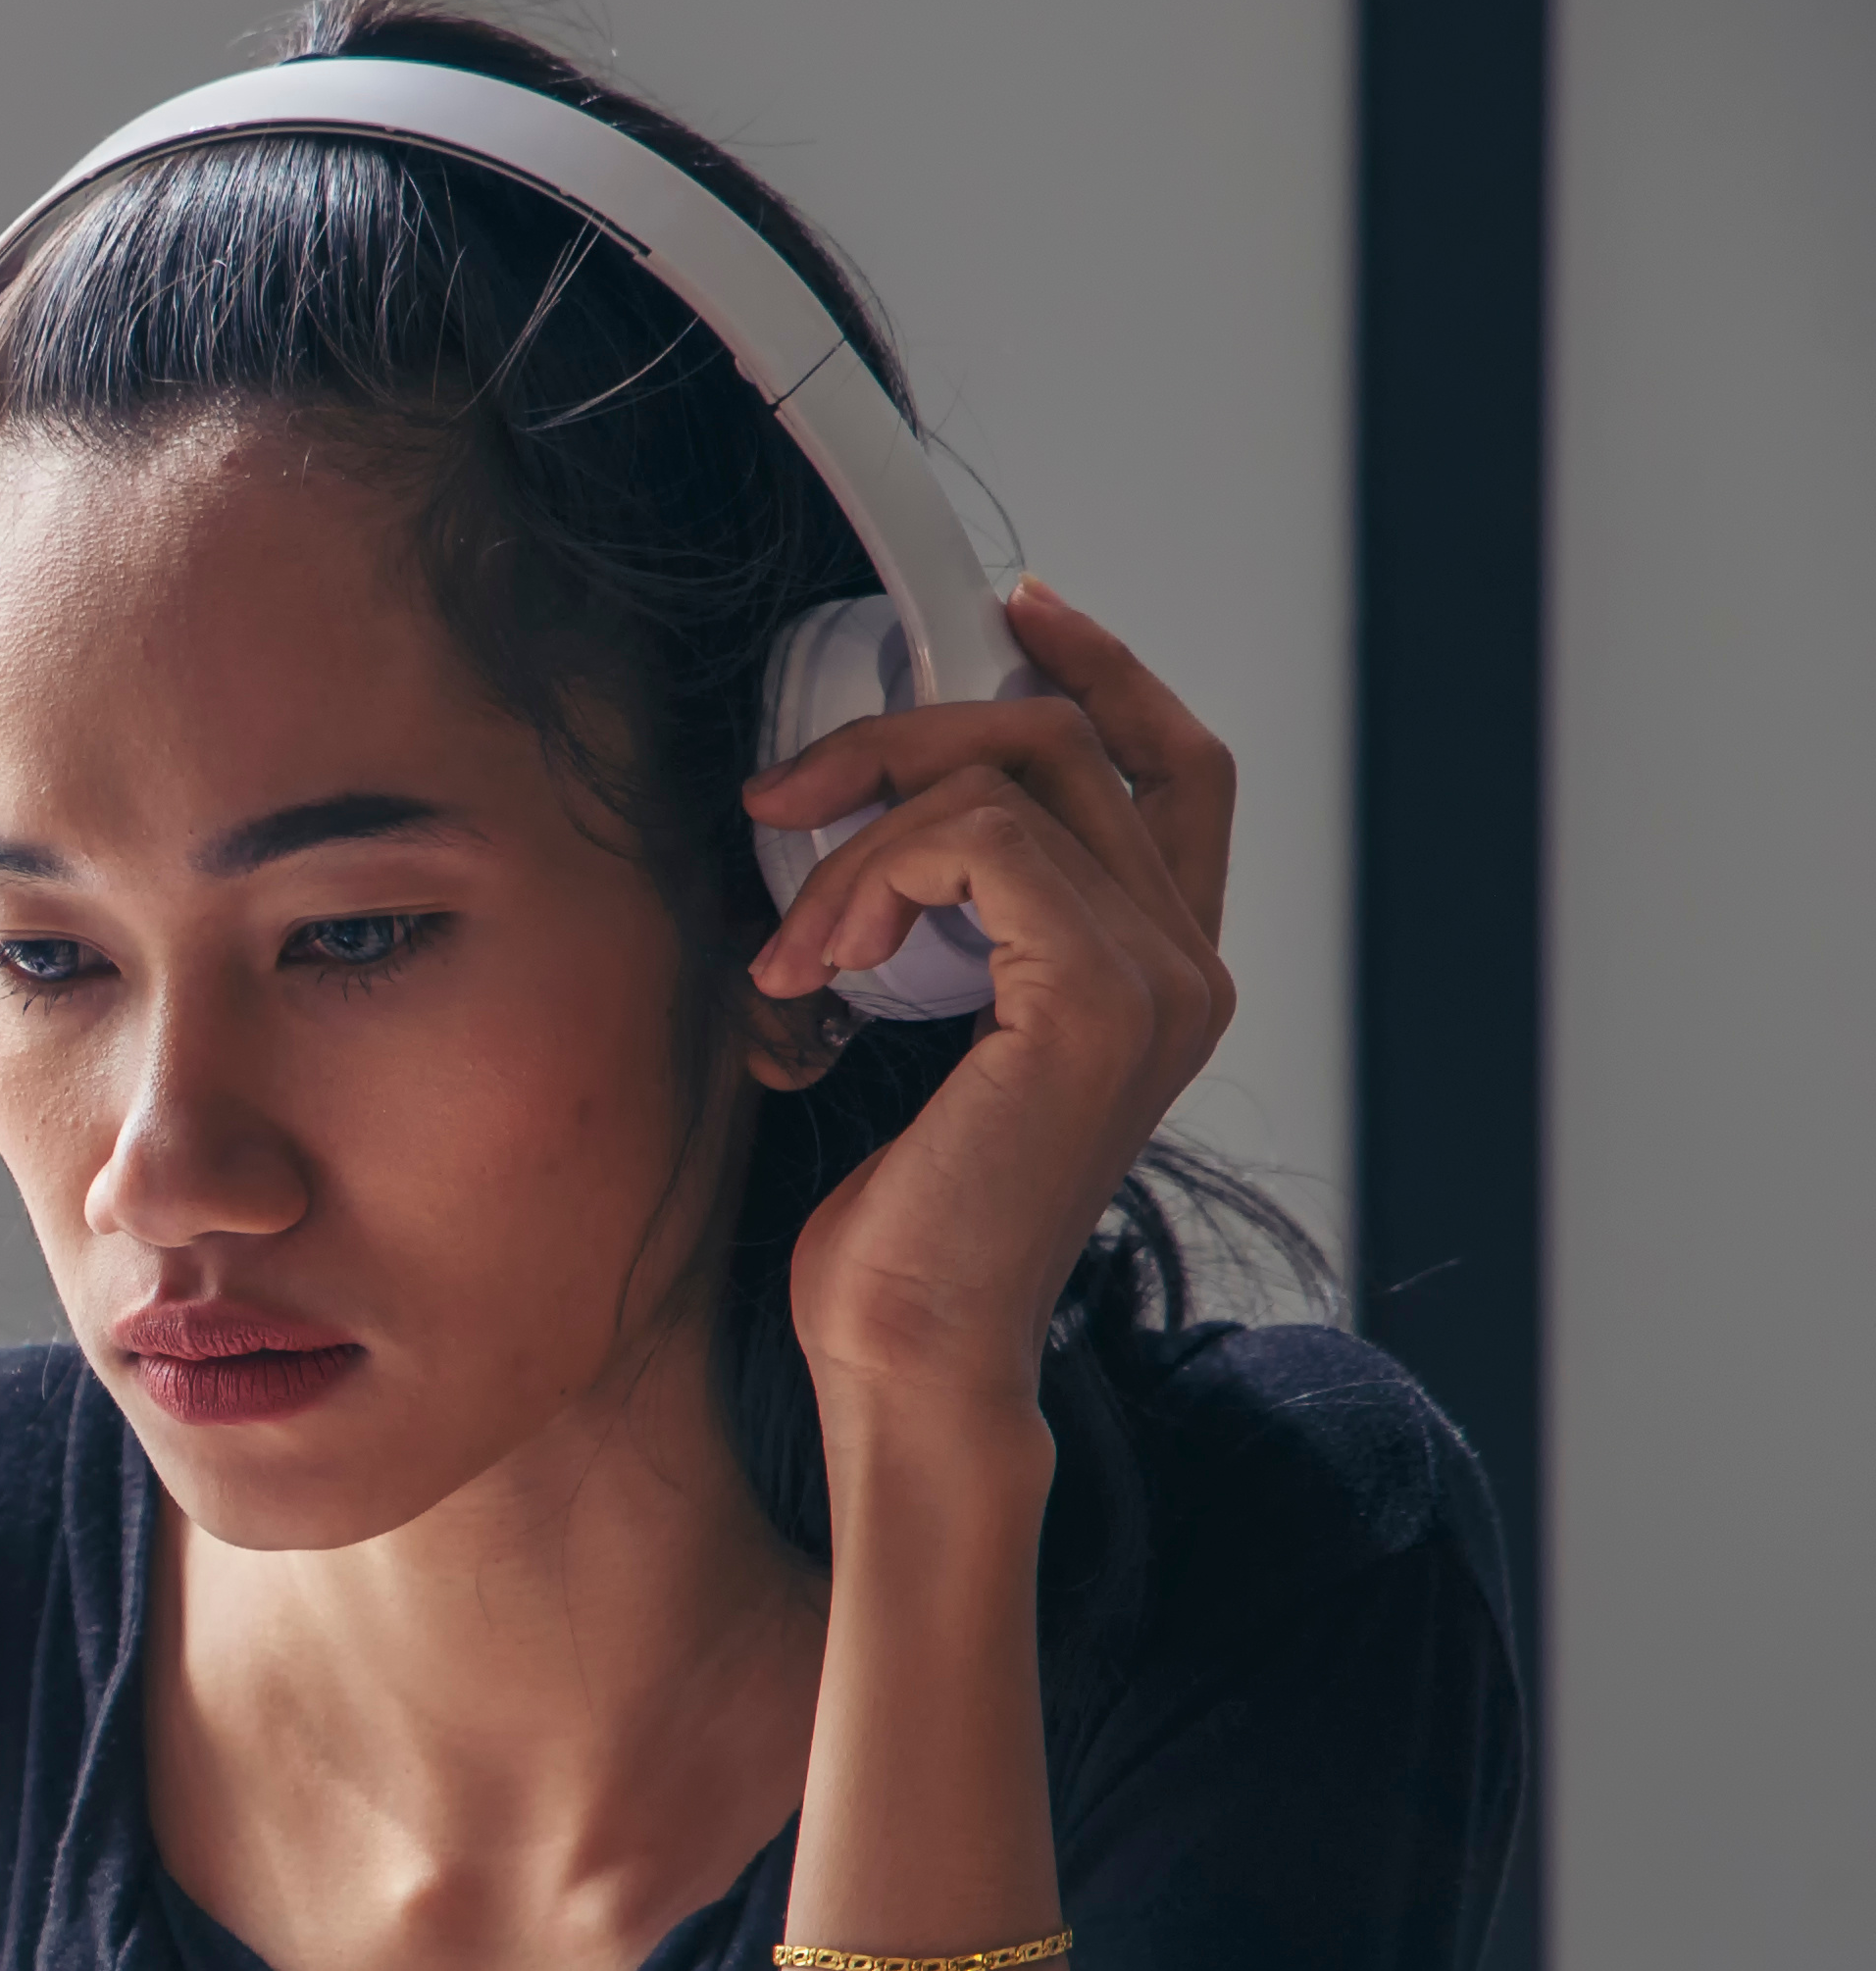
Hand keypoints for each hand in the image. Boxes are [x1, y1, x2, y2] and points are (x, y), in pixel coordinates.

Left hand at [738, 578, 1237, 1409]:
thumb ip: (934, 916)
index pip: (1169, 762)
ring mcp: (1161, 977)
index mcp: (1160, 965)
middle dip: (909, 732)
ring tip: (790, 944)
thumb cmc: (893, 1225)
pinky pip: (983, 842)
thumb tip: (844, 803)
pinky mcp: (1096, 998)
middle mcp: (1188, 962)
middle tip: (783, 793)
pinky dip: (871, 878)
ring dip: (862, 828)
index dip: (1100, 668)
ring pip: (1016, 776)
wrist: (905, 1353)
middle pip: (1073, 739)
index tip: (1004, 617)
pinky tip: (811, 967)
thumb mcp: (909, 1029)